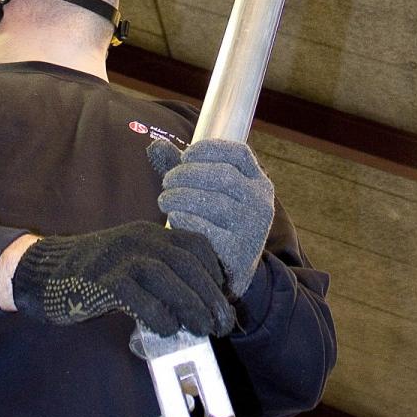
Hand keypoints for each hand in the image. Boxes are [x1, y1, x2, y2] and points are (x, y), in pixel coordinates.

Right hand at [11, 220, 235, 336]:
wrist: (44, 273)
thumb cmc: (94, 276)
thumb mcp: (131, 266)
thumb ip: (160, 279)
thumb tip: (196, 310)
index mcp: (150, 234)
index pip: (194, 244)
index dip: (214, 271)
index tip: (224, 297)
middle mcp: (138, 239)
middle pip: (186, 263)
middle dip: (209, 295)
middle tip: (222, 323)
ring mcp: (119, 257)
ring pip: (166, 277)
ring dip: (191, 305)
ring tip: (202, 329)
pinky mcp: (102, 279)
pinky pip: (138, 296)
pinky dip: (158, 315)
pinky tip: (166, 329)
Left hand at [147, 138, 274, 298]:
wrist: (233, 272)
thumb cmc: (216, 221)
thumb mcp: (208, 191)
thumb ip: (184, 168)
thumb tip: (155, 144)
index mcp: (258, 182)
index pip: (240, 154)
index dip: (210, 149)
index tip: (185, 154)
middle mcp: (261, 202)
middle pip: (223, 176)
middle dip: (188, 174)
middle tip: (166, 182)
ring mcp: (253, 228)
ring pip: (215, 202)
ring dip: (181, 197)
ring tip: (164, 200)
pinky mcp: (239, 253)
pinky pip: (210, 231)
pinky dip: (188, 220)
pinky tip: (175, 217)